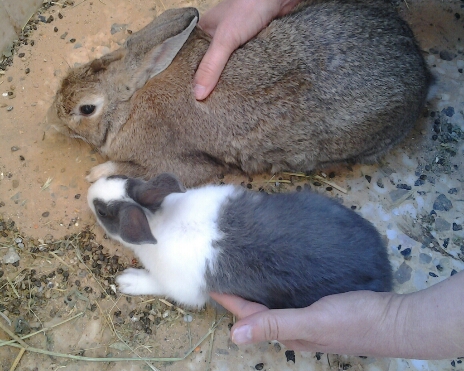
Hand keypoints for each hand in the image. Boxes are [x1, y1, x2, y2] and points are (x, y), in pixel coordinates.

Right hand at [193, 0, 281, 99]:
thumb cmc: (247, 9)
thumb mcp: (225, 39)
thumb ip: (211, 67)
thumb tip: (197, 96)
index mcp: (202, 30)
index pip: (187, 57)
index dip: (185, 76)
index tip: (183, 97)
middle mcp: (215, 35)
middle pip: (207, 63)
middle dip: (206, 81)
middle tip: (201, 106)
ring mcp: (234, 40)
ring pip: (225, 65)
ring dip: (225, 79)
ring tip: (218, 103)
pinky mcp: (251, 44)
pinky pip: (241, 63)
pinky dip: (240, 74)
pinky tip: (238, 90)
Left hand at [210, 290, 397, 354]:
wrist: (398, 320)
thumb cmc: (356, 320)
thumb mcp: (314, 320)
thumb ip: (275, 324)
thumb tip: (234, 337)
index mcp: (290, 333)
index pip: (250, 316)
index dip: (230, 300)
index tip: (210, 283)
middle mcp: (296, 328)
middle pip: (259, 312)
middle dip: (240, 296)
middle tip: (224, 273)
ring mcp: (310, 319)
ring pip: (275, 305)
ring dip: (258, 292)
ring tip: (244, 272)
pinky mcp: (323, 308)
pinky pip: (292, 299)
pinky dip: (279, 289)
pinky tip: (280, 276)